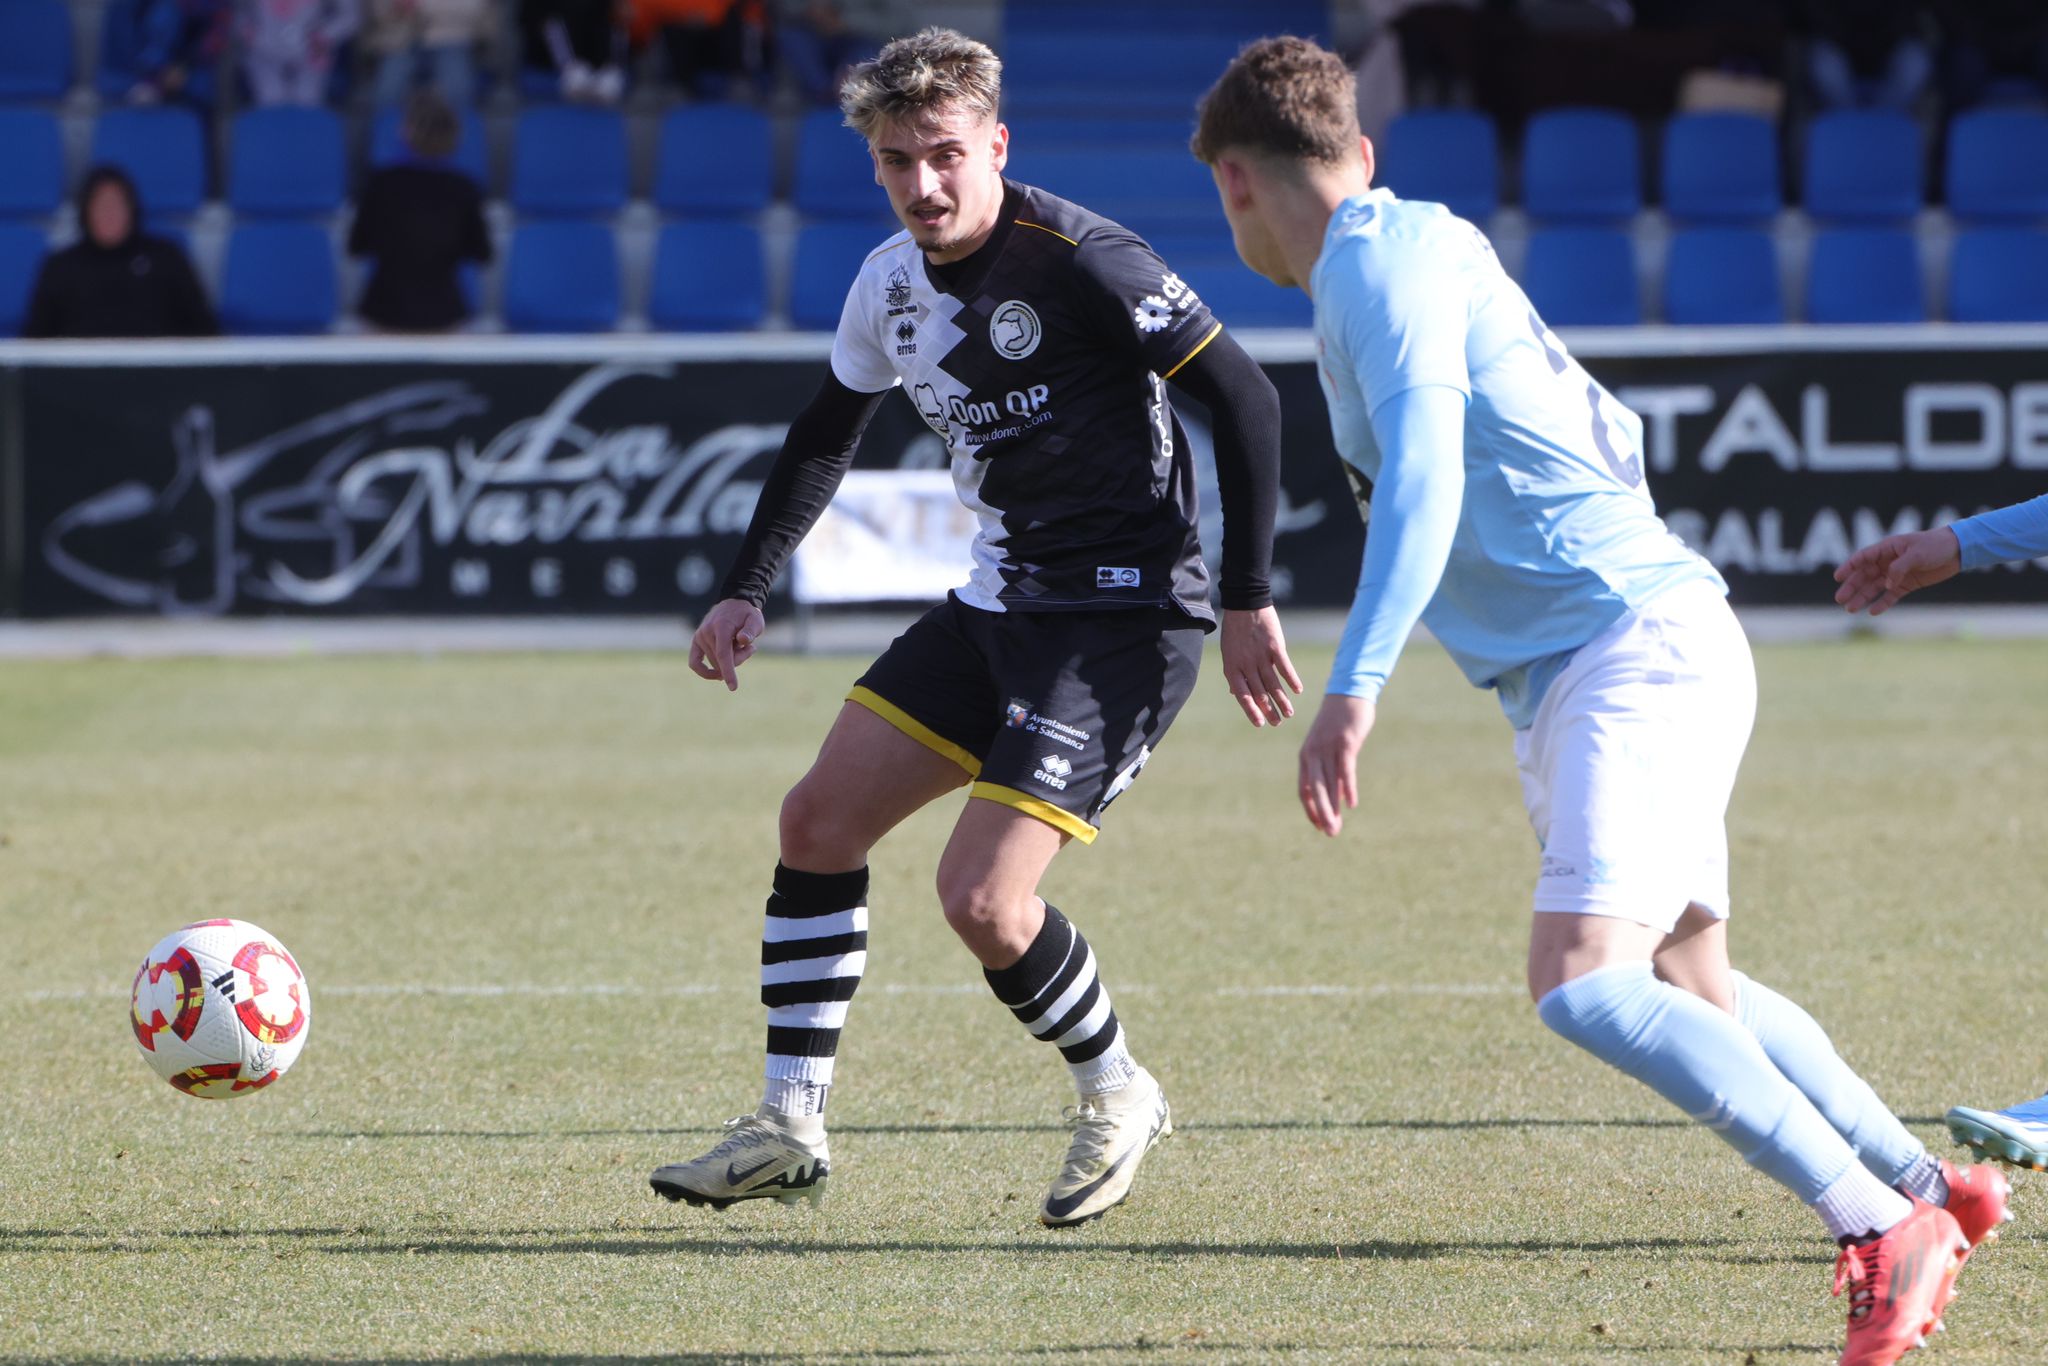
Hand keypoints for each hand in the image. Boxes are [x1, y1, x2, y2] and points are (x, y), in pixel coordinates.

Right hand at [689, 598, 765, 689]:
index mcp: (721, 627)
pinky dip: (705, 672)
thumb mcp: (755, 620)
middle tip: (749, 648)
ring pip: (714, 664)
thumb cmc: (747, 615)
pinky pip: (694, 663)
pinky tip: (717, 675)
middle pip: (721, 661)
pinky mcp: (696, 641)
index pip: (723, 654)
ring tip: (740, 646)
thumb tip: (743, 640)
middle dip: (738, 660)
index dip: (729, 672)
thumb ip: (751, 630)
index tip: (733, 687)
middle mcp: (706, 632)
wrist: (733, 604)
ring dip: (730, 661)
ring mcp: (699, 637)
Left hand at [1220, 606, 1303, 727]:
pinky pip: (1284, 667)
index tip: (1259, 724)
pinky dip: (1291, 679)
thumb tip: (1235, 694)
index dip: (1251, 710)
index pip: (1242, 695)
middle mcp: (1246, 664)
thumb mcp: (1229, 653)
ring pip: (1273, 683)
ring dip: (1282, 700)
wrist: (1245, 604)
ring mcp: (1261, 656)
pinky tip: (1297, 691)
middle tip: (1277, 723)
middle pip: (1260, 693)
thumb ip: (1234, 673)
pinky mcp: (1274, 646)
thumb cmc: (1235, 630)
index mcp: (1233, 667)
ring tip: (1289, 714)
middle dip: (1269, 710)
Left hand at [1298, 693, 1375, 836]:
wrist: (1347, 694)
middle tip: (1330, 834)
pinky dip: (1348, 787)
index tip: (1319, 827)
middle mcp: (1313, 754)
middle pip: (1316, 790)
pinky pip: (1345, 769)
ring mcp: (1328, 748)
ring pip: (1329, 783)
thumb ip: (1332, 772)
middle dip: (1322, 814)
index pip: (1304, 790)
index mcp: (1306, 757)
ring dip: (1333, 807)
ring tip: (1337, 827)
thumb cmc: (1338, 725)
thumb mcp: (1331, 749)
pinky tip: (1351, 804)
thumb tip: (1338, 798)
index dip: (1311, 810)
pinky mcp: (1345, 742)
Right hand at [1832, 528, 1960, 614]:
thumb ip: (1899, 568)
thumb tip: (1886, 583)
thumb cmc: (1935, 546)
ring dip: (1862, 597)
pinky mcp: (1907, 584)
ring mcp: (1896, 574)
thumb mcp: (1917, 554)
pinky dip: (1882, 603)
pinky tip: (1873, 612)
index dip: (1849, 567)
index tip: (1837, 577)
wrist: (1958, 551)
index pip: (1863, 558)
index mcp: (1887, 549)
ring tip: (1850, 609)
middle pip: (1864, 576)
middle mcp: (1888, 562)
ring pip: (1875, 587)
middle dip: (1852, 587)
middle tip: (1840, 599)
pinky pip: (1891, 596)